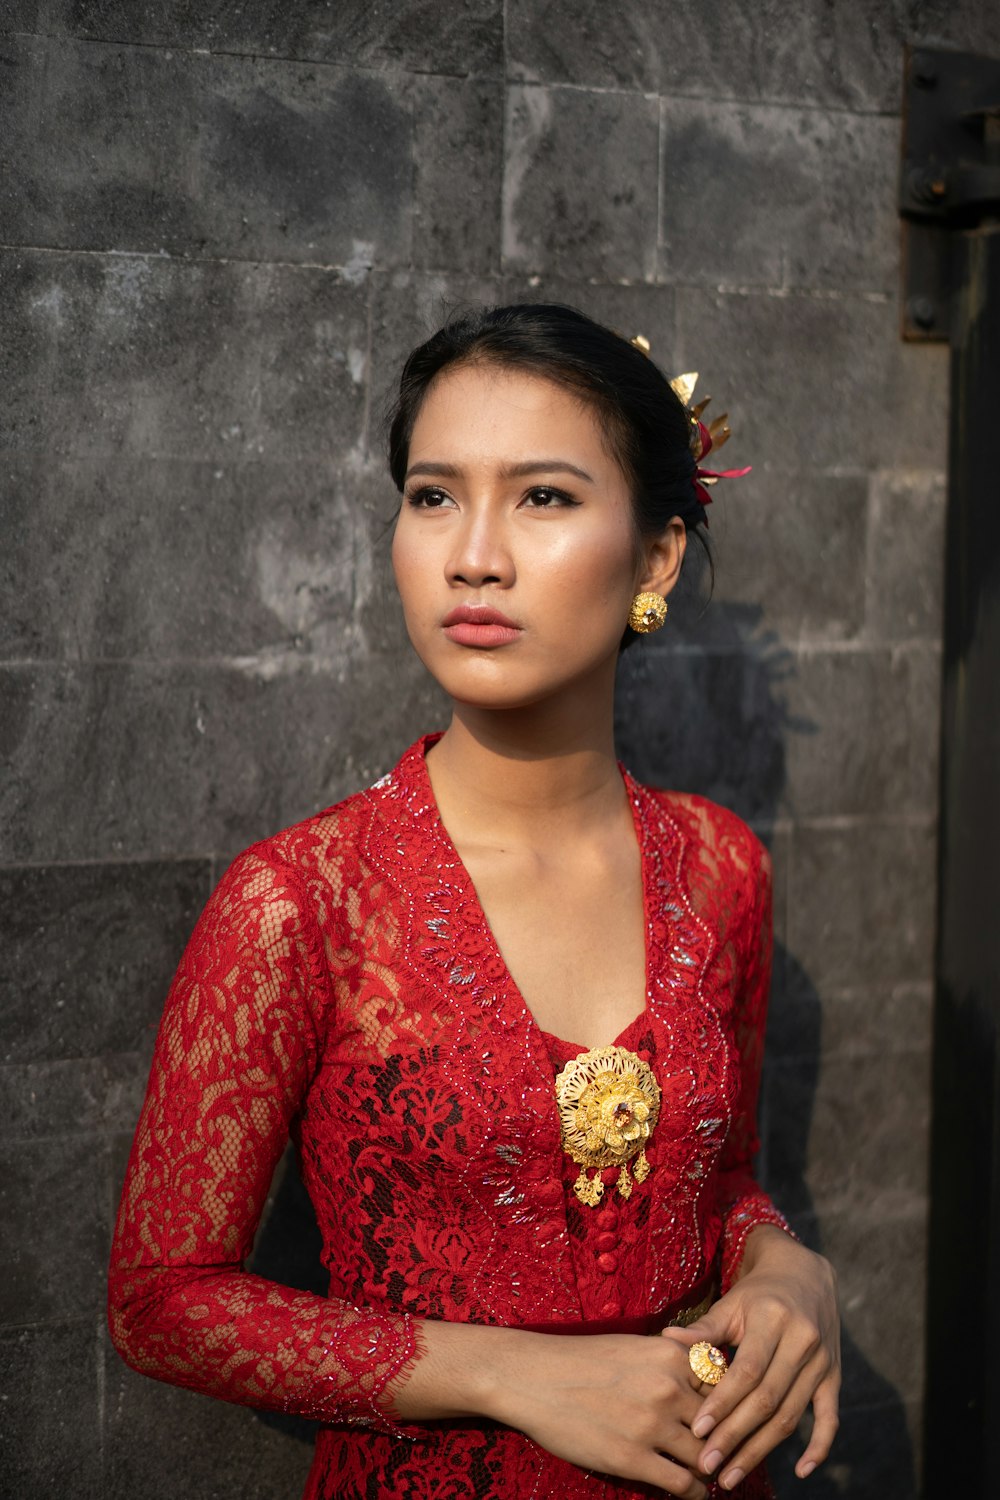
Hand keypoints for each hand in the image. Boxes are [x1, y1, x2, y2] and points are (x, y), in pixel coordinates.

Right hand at [488, 1328, 712, 1496]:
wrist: (534, 1377)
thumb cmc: (580, 1359)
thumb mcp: (632, 1347)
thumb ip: (668, 1363)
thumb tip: (698, 1382)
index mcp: (670, 1355)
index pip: (723, 1384)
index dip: (728, 1404)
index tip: (726, 1418)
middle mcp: (668, 1388)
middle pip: (719, 1423)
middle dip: (723, 1441)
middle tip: (725, 1454)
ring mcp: (651, 1425)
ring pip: (704, 1457)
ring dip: (709, 1470)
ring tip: (709, 1476)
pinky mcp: (632, 1459)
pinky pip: (681, 1483)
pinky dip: (694, 1492)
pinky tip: (693, 1493)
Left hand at [662, 1228, 839, 1490]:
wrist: (803, 1274)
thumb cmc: (756, 1294)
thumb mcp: (731, 1304)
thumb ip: (703, 1329)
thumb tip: (666, 1339)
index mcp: (772, 1318)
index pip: (746, 1371)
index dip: (722, 1403)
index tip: (697, 1431)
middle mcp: (802, 1339)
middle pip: (767, 1399)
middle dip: (735, 1436)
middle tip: (708, 1465)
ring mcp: (822, 1360)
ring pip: (791, 1414)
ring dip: (761, 1450)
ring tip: (732, 1475)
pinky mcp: (834, 1375)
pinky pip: (830, 1418)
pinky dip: (819, 1447)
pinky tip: (801, 1472)